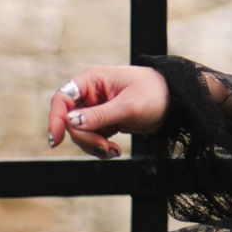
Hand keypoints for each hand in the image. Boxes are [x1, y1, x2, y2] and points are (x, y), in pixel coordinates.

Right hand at [46, 65, 167, 158]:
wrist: (175, 103)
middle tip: (105, 147)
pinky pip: (91, 138)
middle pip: (70, 120)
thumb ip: (100, 115)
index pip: (63, 98)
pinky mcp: (103, 121)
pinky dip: (100, 148)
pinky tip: (115, 151)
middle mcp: (90, 93)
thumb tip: (71, 122)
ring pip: (80, 133)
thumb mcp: (129, 106)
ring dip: (93, 145)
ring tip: (114, 151)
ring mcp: (95, 108)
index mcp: (92, 80)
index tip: (55, 141)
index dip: (55, 119)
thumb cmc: (155, 94)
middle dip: (85, 137)